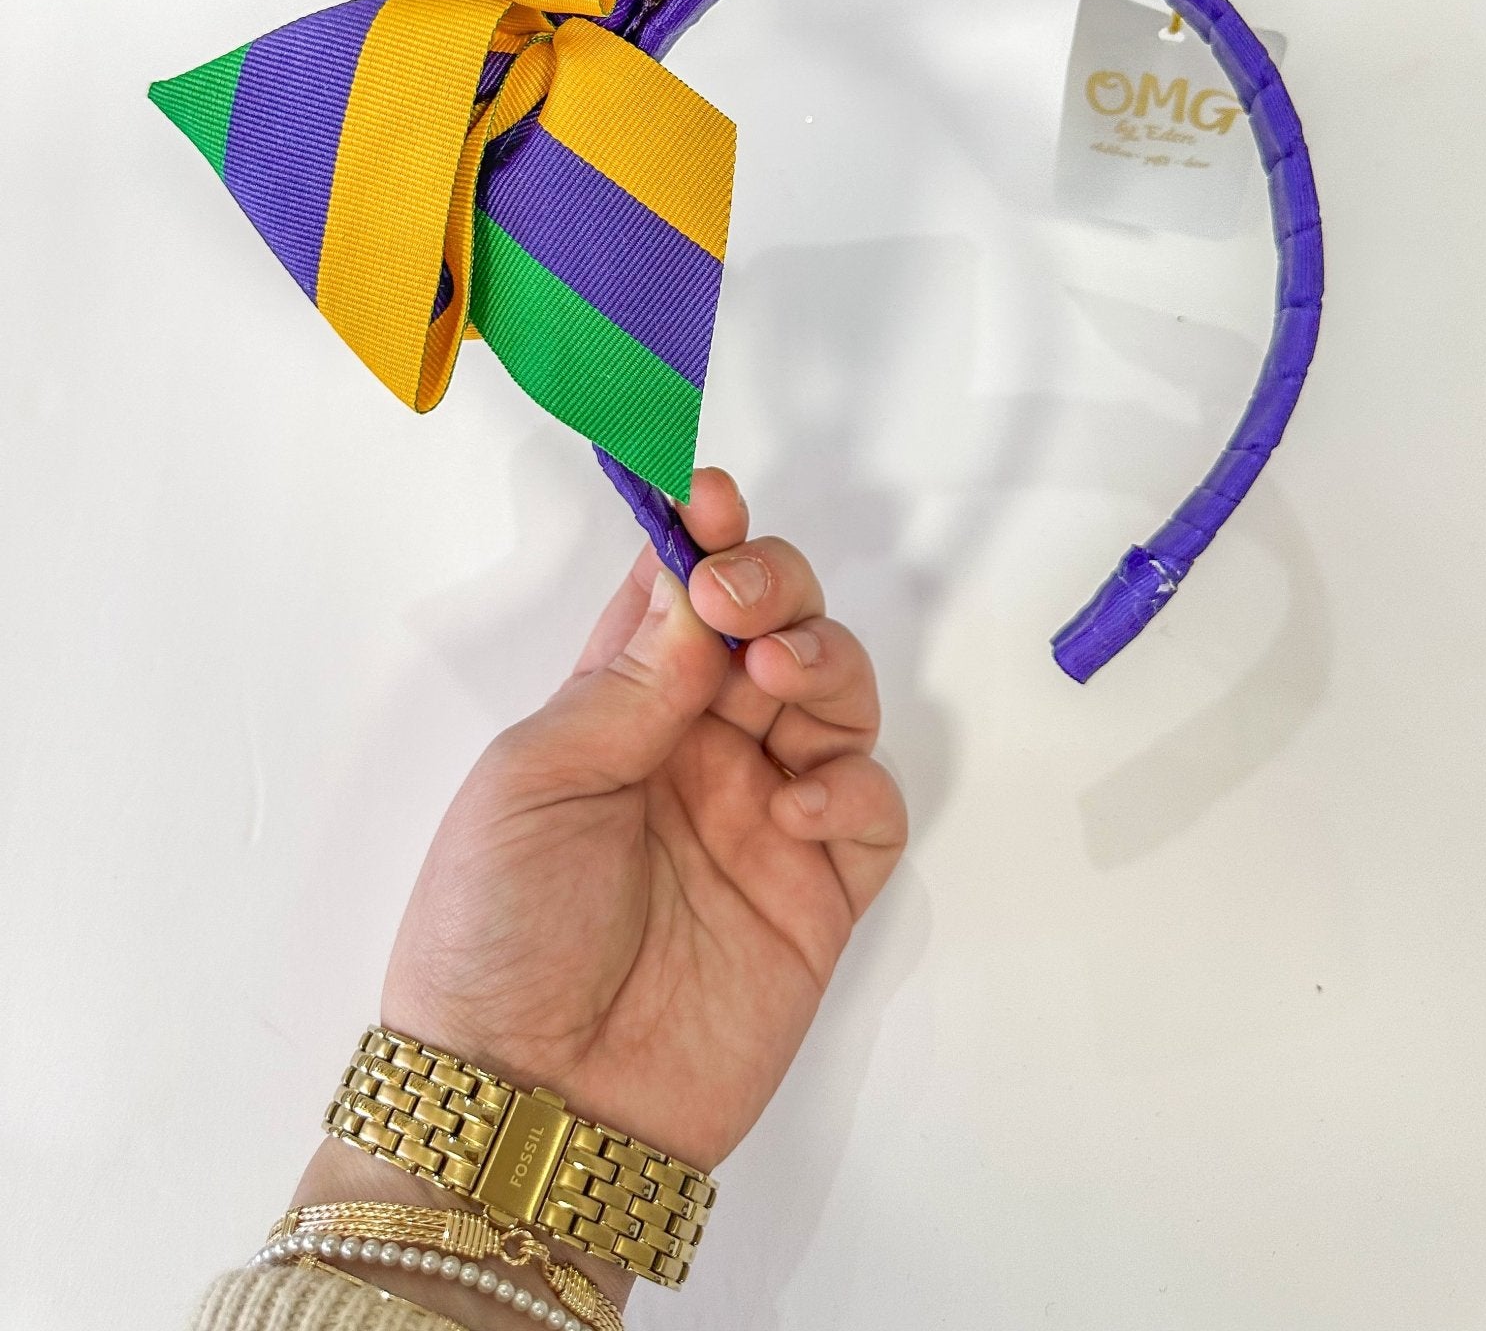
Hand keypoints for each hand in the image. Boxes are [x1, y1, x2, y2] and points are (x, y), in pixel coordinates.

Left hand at [379, 467, 906, 1173]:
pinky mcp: (817, 895)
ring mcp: (763, 818)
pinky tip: (797, 809)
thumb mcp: (534, 781)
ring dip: (820, 661)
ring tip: (773, 681)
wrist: (526, 1108)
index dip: (702, 537)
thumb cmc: (494, 931)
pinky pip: (869, 809)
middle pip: (772, 625)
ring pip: (834, 696)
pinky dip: (853, 789)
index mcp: (617, 708)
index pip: (677, 594)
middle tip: (739, 601)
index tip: (709, 498)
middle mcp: (697, 748)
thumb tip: (695, 580)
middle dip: (772, 585)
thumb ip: (630, 681)